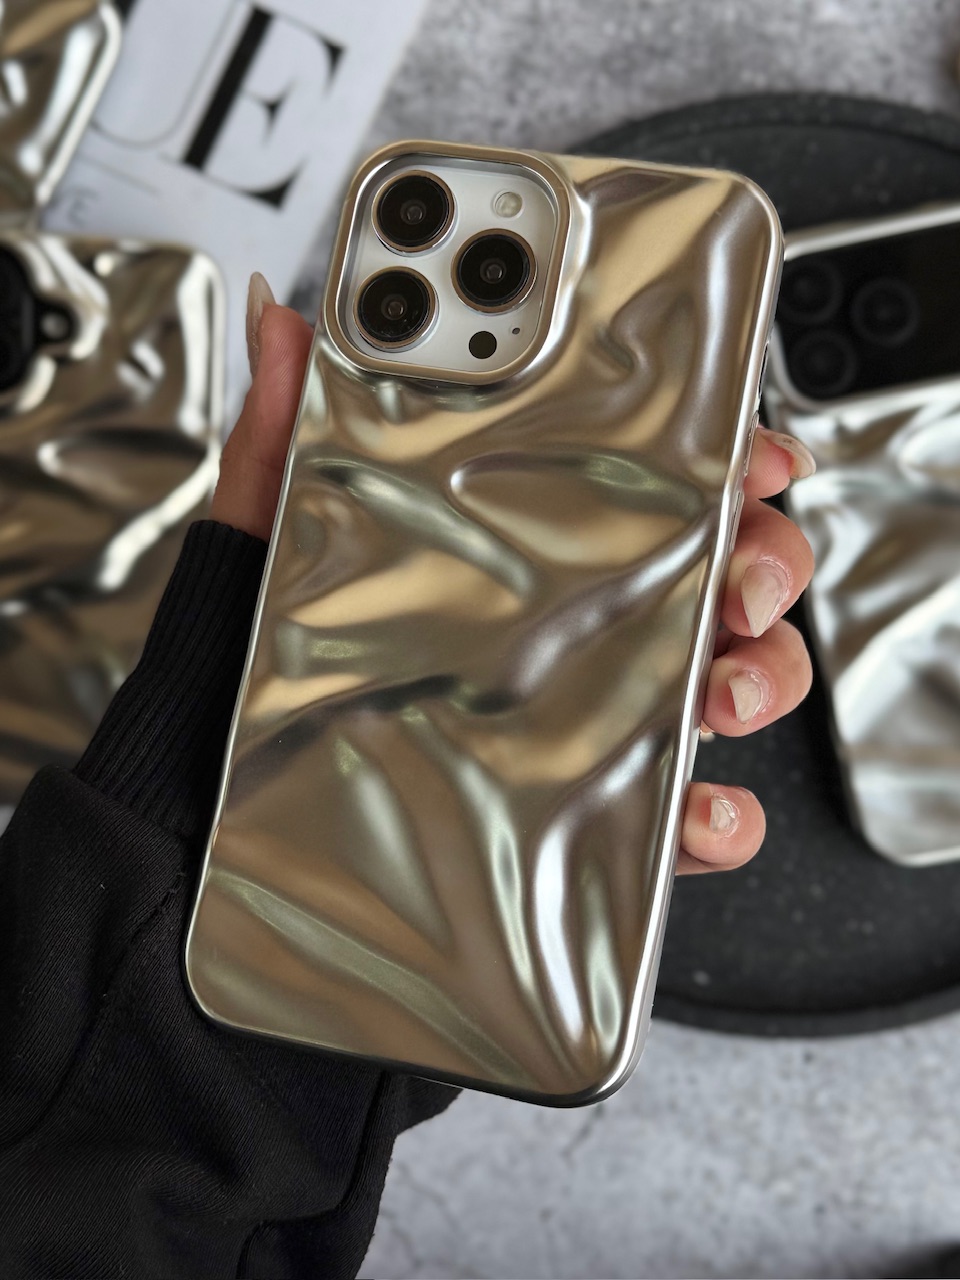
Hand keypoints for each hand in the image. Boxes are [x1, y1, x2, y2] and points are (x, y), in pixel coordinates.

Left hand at [213, 276, 814, 876]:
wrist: (217, 800)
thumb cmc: (258, 664)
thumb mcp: (271, 538)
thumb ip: (286, 429)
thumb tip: (285, 318)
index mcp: (522, 540)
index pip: (652, 476)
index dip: (726, 455)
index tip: (751, 451)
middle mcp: (573, 620)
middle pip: (722, 571)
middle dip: (766, 561)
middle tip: (742, 572)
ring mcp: (588, 711)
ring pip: (727, 680)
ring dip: (759, 678)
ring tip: (722, 688)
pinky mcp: (583, 807)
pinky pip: (679, 812)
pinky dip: (717, 816)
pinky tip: (699, 809)